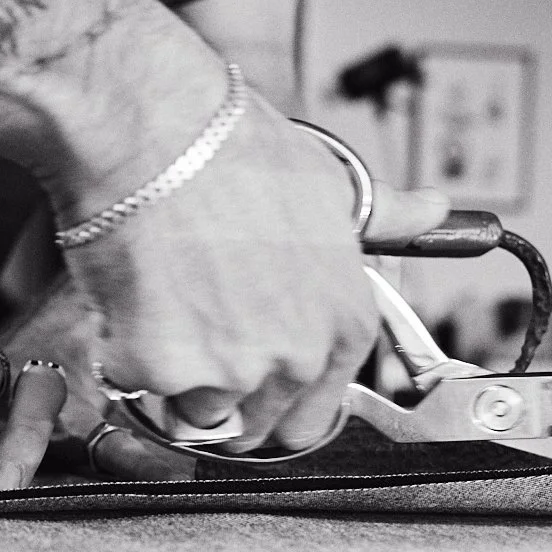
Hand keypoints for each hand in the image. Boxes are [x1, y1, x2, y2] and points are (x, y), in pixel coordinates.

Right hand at [0, 174, 442, 487]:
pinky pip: (128, 382)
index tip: (244, 376)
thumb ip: (384, 217)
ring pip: (186, 409)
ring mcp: (229, 370)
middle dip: (214, 388)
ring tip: (159, 294)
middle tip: (187, 324)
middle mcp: (295, 356)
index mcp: (344, 323)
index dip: (273, 398)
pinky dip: (116, 347)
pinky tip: (127, 287)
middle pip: (249, 426)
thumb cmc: (233, 146)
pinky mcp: (161, 369)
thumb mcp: (329, 183)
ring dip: (166, 370)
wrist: (153, 126)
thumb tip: (434, 210)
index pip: (315, 414)